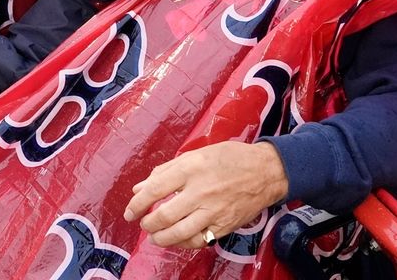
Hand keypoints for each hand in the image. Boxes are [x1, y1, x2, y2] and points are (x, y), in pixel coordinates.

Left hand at [124, 141, 288, 248]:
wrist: (266, 171)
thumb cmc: (230, 158)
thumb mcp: (196, 154)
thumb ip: (166, 171)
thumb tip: (140, 188)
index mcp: (191, 168)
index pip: (155, 189)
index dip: (137, 204)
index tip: (130, 211)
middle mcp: (200, 191)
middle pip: (164, 215)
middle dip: (147, 223)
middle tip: (143, 224)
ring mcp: (213, 210)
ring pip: (179, 233)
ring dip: (160, 238)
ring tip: (154, 236)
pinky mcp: (224, 225)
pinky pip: (198, 240)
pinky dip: (182, 243)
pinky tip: (176, 239)